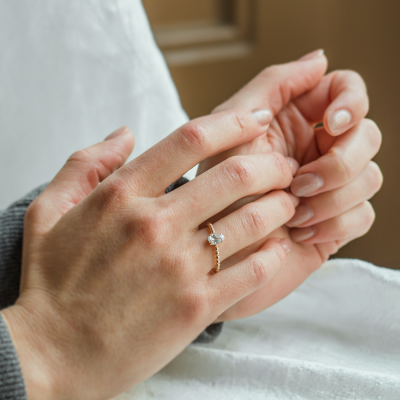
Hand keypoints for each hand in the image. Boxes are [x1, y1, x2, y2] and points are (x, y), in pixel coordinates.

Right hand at [2, 111, 296, 398]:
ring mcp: (179, 268)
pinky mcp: (197, 307)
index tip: (257, 119)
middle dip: (272, 165)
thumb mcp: (49, 211)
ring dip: (281, 205)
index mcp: (121, 196)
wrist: (54, 353)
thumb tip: (125, 132)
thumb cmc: (52, 282)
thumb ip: (86, 163)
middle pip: (234, 175)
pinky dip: (274, 252)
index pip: (190, 139)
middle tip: (284, 167)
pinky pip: (254, 270)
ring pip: (252, 220)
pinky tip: (278, 246)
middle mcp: (155, 225)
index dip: (234, 123)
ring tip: (289, 203)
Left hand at [198, 50, 382, 320]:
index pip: (346, 91)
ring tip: (291, 214)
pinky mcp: (334, 222)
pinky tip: (300, 232)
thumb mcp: (231, 130)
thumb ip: (272, 87)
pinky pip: (363, 215)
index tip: (332, 124)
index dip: (350, 102)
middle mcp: (314, 151)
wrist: (214, 252)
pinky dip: (334, 224)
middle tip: (298, 184)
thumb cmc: (212, 192)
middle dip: (338, 163)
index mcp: (293, 123)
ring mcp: (327, 187)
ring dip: (332, 198)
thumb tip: (320, 59)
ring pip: (370, 177)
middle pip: (368, 136)